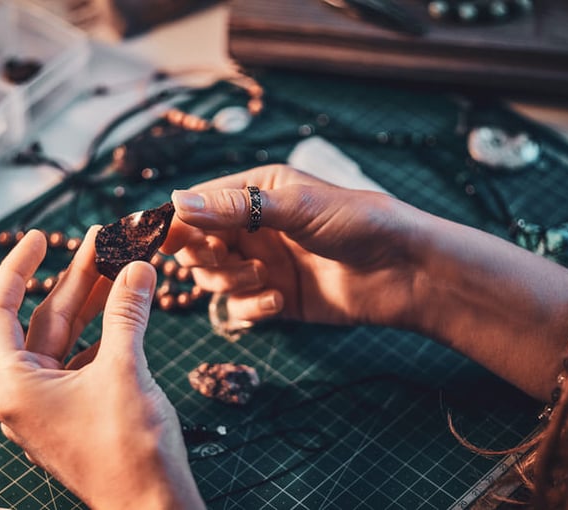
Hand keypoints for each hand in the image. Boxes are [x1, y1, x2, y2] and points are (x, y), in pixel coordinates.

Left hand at [0, 228, 204, 509]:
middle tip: (102, 239)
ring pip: (71, 336)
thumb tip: (137, 266)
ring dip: (97, 301)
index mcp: (15, 385)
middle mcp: (26, 392)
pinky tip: (130, 305)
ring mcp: (54, 402)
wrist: (152, 506)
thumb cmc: (129, 449)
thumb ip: (126, 313)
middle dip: (76, 278)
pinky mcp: (81, 409)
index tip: (40, 236)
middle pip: (45, 319)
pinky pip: (89, 357)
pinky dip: (109, 330)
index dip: (17, 268)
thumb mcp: (124, 370)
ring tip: (121, 261)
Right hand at [162, 165, 423, 328]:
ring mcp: (263, 263)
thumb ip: (235, 207)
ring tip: (263, 277)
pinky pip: (240, 307)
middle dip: (205, 256)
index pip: (199, 205)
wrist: (403, 271)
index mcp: (256, 192)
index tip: (164, 240)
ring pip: (214, 279)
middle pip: (198, 245)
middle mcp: (253, 227)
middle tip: (224, 259)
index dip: (178, 223)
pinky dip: (252, 307)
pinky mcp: (275, 297)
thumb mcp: (294, 206)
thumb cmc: (356, 223)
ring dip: (231, 281)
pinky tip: (279, 300)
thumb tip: (176, 201)